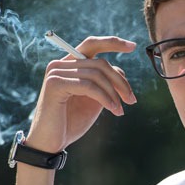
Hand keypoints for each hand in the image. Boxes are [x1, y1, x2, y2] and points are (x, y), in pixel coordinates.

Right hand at [26, 36, 137, 153]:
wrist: (51, 142)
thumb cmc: (72, 121)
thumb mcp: (94, 99)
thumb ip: (104, 83)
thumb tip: (120, 71)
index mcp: (69, 64)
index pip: (92, 44)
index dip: (112, 42)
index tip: (133, 46)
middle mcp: (60, 64)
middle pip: (100, 62)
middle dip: (120, 81)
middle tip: (131, 100)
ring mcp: (56, 73)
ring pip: (97, 74)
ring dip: (114, 94)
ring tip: (121, 110)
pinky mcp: (55, 84)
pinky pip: (89, 86)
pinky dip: (105, 98)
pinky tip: (113, 110)